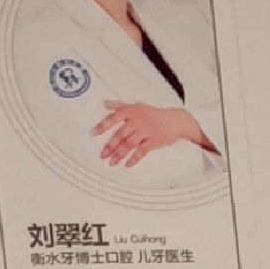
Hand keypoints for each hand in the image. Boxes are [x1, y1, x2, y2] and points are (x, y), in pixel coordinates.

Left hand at [90, 102, 213, 164]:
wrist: (176, 120)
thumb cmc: (154, 114)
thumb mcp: (137, 106)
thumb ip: (120, 105)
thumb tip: (105, 104)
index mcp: (132, 112)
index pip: (114, 118)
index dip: (103, 125)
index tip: (93, 133)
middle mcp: (138, 121)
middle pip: (121, 134)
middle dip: (110, 146)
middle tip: (102, 155)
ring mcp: (147, 131)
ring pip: (129, 144)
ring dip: (119, 154)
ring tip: (111, 162)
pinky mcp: (154, 141)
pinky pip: (142, 151)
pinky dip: (134, 159)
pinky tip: (127, 164)